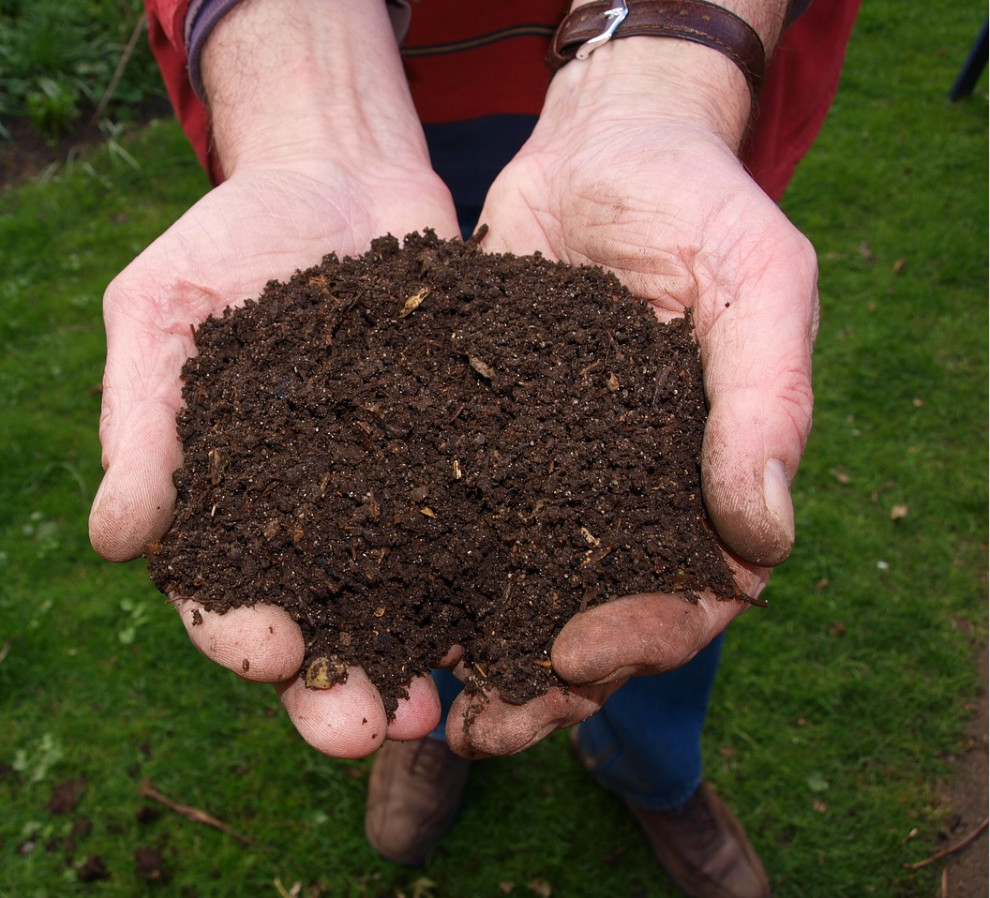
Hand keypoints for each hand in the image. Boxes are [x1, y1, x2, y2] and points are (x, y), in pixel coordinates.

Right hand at [90, 158, 459, 756]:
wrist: (339, 176)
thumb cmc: (232, 239)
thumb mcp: (163, 311)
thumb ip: (141, 421)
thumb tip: (114, 539)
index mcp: (231, 498)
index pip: (223, 590)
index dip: (240, 632)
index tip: (272, 651)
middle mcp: (315, 514)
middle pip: (323, 620)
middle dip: (339, 685)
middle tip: (367, 730)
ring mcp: (395, 490)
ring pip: (406, 597)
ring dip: (420, 658)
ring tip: (445, 706)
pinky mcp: (462, 456)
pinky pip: (479, 525)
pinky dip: (493, 575)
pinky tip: (517, 612)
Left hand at [445, 37, 817, 756]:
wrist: (603, 146)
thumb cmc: (698, 204)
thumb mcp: (757, 282)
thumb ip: (767, 402)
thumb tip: (764, 539)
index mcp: (704, 480)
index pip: (690, 595)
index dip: (642, 639)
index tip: (576, 655)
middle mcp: (625, 494)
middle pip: (593, 618)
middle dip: (542, 681)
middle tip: (481, 726)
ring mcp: (550, 473)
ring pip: (515, 588)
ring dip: (472, 650)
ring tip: (415, 700)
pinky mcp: (481, 439)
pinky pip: (452, 517)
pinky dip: (417, 567)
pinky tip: (371, 605)